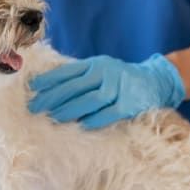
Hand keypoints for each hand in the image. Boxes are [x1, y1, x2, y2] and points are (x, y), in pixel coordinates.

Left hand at [28, 54, 184, 129]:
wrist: (156, 79)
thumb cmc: (121, 78)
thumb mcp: (101, 69)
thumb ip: (81, 76)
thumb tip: (49, 88)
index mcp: (95, 64)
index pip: (68, 71)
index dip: (49, 80)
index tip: (32, 89)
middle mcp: (106, 73)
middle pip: (75, 86)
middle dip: (53, 97)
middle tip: (35, 107)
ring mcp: (119, 88)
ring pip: (91, 99)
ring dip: (70, 109)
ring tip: (54, 117)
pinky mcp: (130, 103)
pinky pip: (110, 112)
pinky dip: (95, 118)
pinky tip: (82, 125)